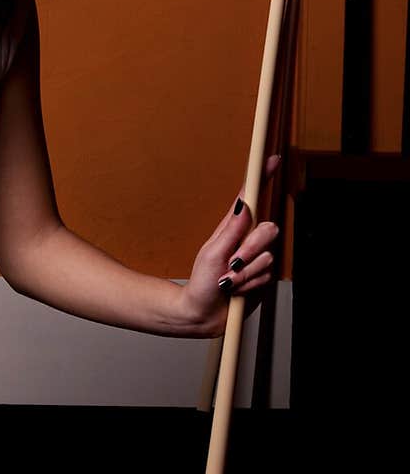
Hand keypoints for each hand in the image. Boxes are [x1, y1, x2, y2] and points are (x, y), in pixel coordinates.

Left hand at [179, 156, 280, 335]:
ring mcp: (258, 258)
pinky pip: (268, 275)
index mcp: (234, 228)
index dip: (262, 178)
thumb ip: (232, 230)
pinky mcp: (265, 275)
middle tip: (232, 263)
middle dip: (250, 250)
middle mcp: (248, 240)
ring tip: (229, 280)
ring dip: (246, 272)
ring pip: (268, 257)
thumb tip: (245, 205)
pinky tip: (238, 288)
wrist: (205, 313)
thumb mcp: (212, 253)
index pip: (252, 199)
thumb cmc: (202, 282)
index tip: (271, 159)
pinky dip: (251, 283)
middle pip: (268, 230)